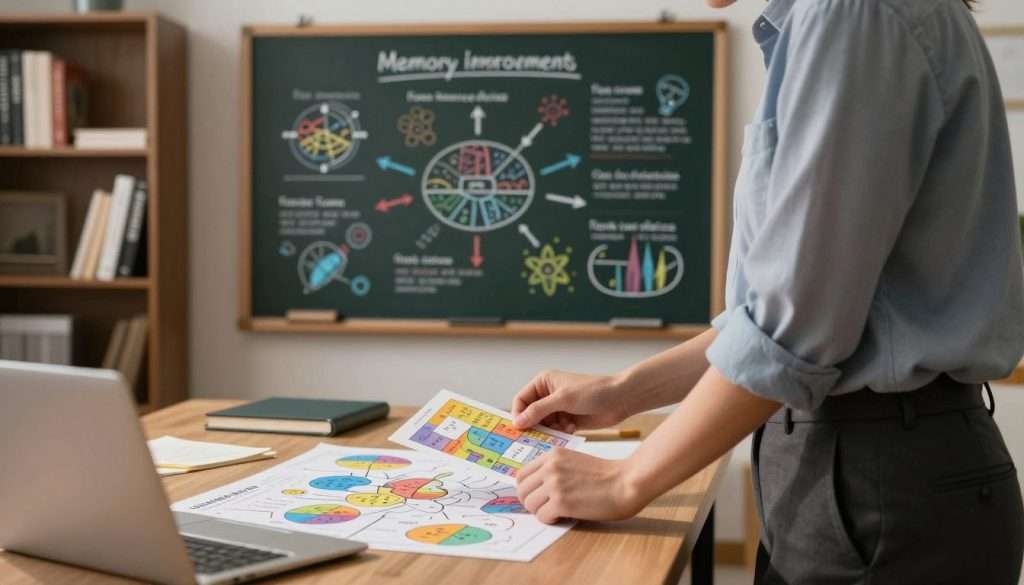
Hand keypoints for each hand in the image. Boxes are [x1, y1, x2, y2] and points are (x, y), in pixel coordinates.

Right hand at [511, 370, 626, 431]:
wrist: (620, 399)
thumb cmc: (593, 391)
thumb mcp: (563, 399)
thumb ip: (538, 410)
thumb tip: (517, 422)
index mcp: (543, 383)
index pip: (520, 400)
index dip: (518, 415)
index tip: (520, 430)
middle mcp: (548, 395)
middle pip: (530, 415)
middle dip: (535, 426)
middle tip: (538, 437)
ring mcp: (558, 408)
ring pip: (543, 425)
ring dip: (550, 430)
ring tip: (562, 428)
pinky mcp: (568, 420)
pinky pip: (555, 431)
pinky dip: (560, 433)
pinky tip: (572, 428)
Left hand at [516, 448, 646, 523]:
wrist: (626, 482)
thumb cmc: (606, 475)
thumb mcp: (574, 461)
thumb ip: (555, 469)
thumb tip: (536, 487)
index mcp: (552, 455)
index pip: (521, 474)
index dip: (527, 489)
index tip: (537, 496)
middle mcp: (550, 467)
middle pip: (521, 490)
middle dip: (531, 502)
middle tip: (544, 507)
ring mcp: (555, 484)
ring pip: (529, 504)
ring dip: (541, 512)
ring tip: (557, 512)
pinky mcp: (561, 502)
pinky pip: (542, 516)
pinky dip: (550, 520)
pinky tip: (563, 516)